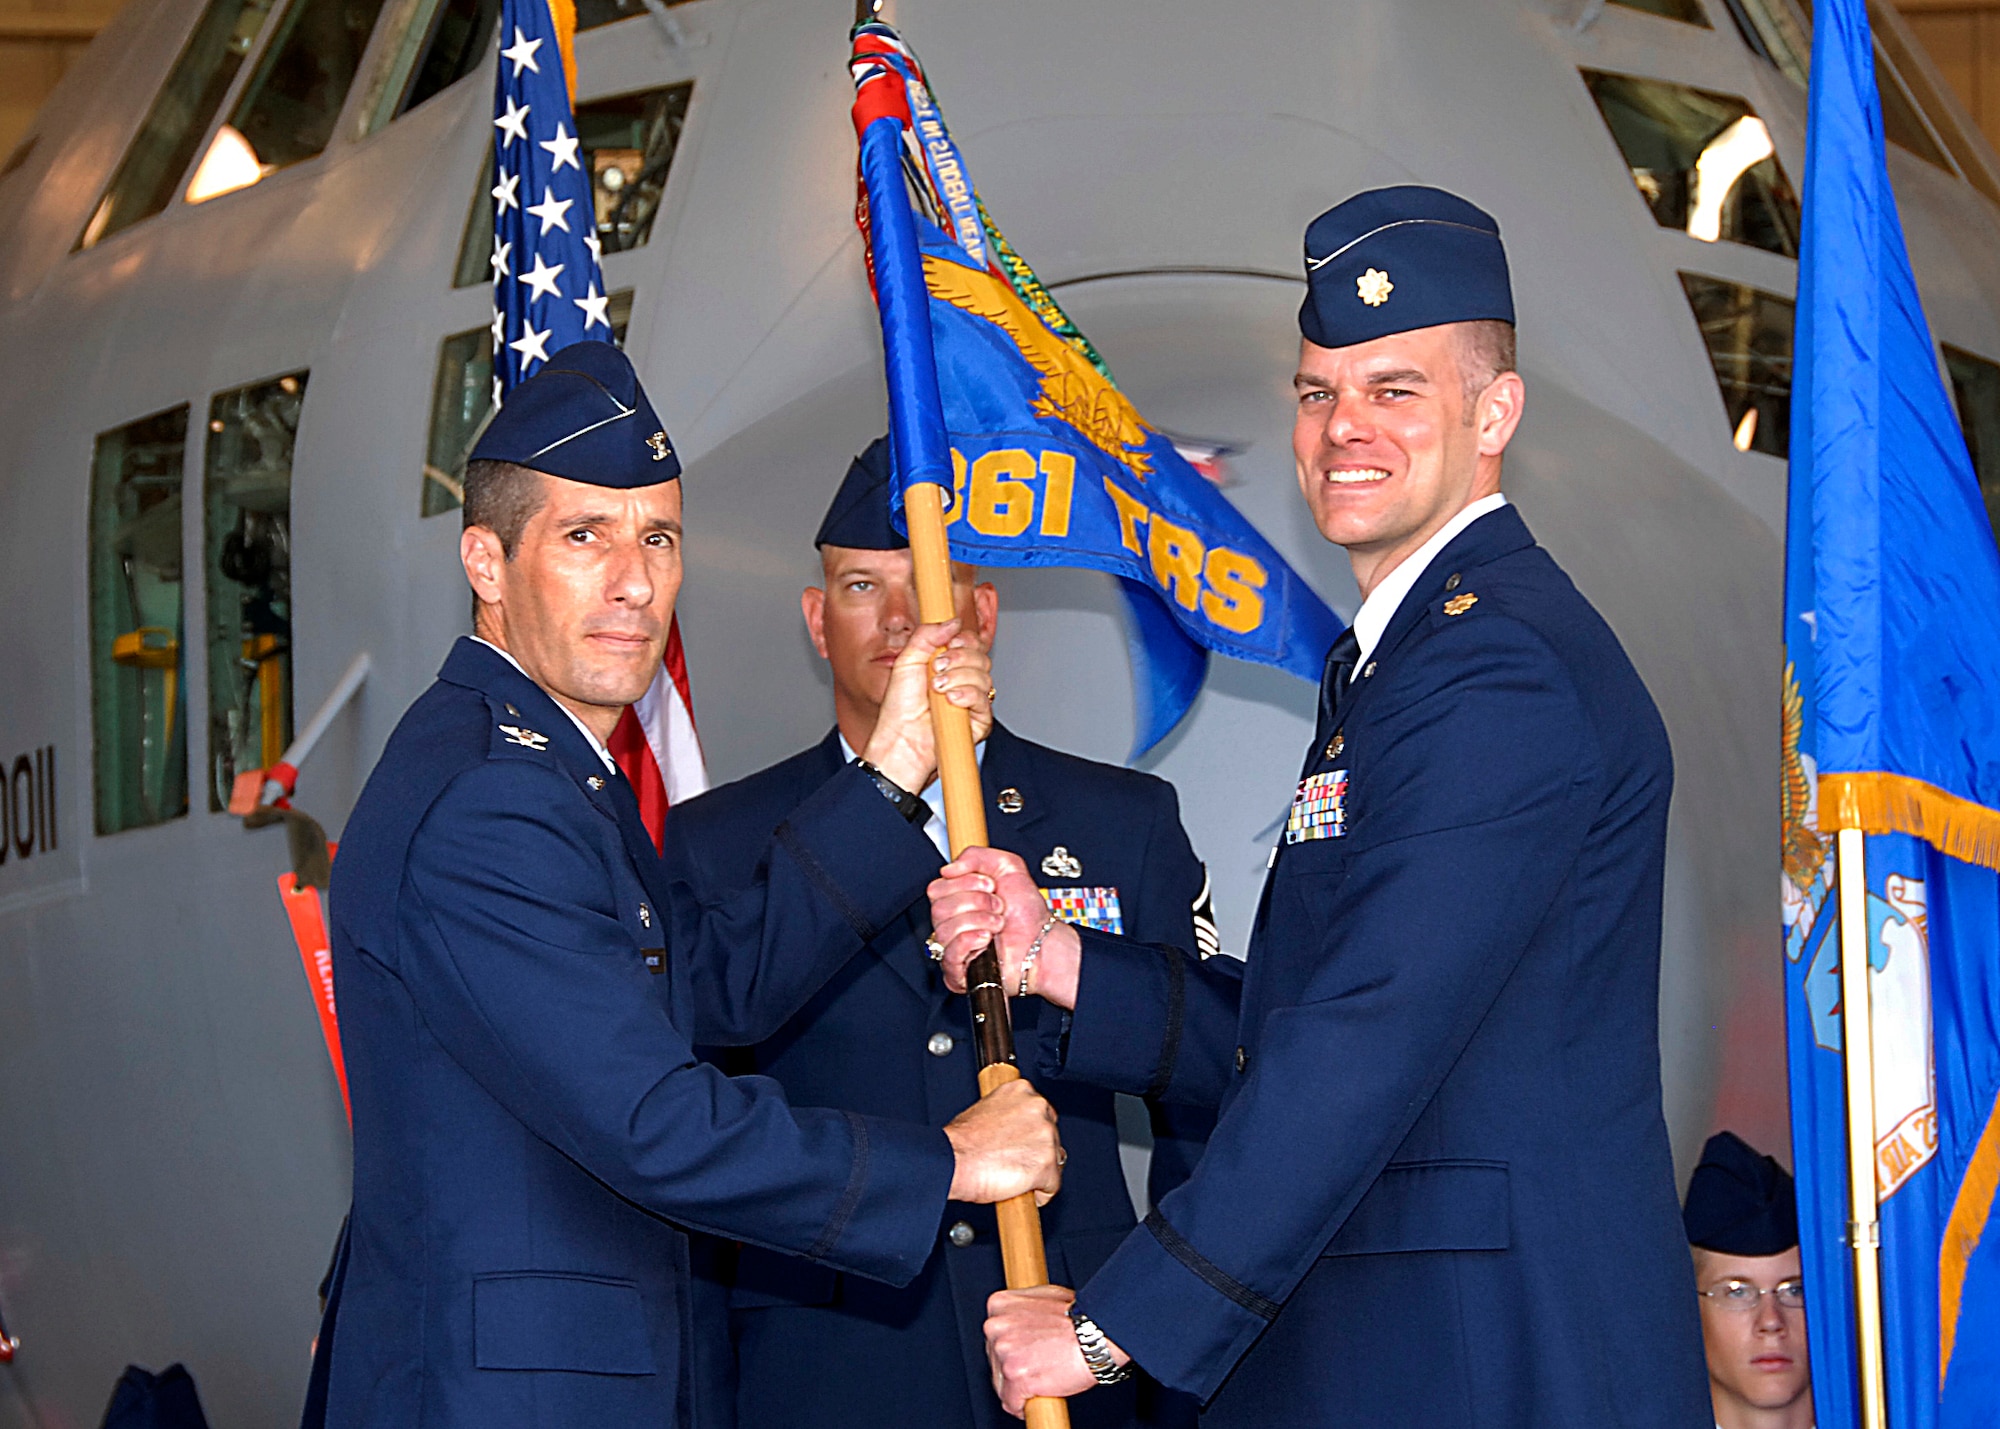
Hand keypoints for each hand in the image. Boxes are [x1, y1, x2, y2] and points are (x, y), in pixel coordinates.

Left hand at [861, 619, 993, 794]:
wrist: (900, 741)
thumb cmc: (899, 710)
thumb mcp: (906, 661)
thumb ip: (927, 635)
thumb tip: (952, 621)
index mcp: (947, 665)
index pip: (970, 642)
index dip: (963, 639)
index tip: (948, 644)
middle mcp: (961, 680)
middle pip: (980, 655)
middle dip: (959, 658)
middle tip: (938, 668)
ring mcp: (971, 700)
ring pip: (984, 675)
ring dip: (959, 677)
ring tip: (938, 689)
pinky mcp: (979, 720)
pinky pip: (985, 699)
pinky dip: (968, 695)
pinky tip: (951, 700)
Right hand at [928, 847, 1081, 1009]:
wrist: (1043, 942)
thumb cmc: (1028, 913)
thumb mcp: (1007, 866)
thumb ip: (976, 856)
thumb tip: (948, 868)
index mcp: (958, 899)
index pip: (937, 888)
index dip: (964, 884)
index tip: (990, 885)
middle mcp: (954, 922)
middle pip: (939, 907)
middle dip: (976, 902)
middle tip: (998, 906)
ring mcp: (955, 946)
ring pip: (944, 929)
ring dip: (979, 921)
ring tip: (998, 924)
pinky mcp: (958, 970)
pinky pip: (949, 952)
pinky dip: (970, 941)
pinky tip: (986, 939)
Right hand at [943, 1078, 1062, 1205]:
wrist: (952, 1162)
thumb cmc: (961, 1142)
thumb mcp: (984, 1111)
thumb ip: (1007, 1115)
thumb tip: (1014, 1129)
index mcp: (1021, 1090)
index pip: (1041, 1113)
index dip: (1029, 1133)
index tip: (1021, 1142)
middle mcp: (1037, 1108)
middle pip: (1052, 1135)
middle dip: (1036, 1151)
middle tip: (1014, 1161)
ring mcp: (1045, 1136)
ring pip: (1054, 1160)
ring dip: (1038, 1172)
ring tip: (1013, 1176)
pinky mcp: (1047, 1164)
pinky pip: (1052, 1185)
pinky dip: (1039, 1193)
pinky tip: (1018, 1189)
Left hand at [986, 1285, 1112, 1414]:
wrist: (1097, 1334)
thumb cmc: (1080, 1317)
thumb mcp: (1045, 1296)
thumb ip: (1024, 1307)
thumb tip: (1020, 1317)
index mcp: (999, 1305)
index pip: (994, 1336)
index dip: (1012, 1349)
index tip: (1024, 1354)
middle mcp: (996, 1327)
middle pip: (994, 1360)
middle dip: (1014, 1368)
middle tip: (1038, 1366)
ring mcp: (1004, 1352)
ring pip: (1001, 1384)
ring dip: (1018, 1388)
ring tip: (1041, 1380)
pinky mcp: (1015, 1377)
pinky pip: (1011, 1403)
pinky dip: (1023, 1406)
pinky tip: (1038, 1397)